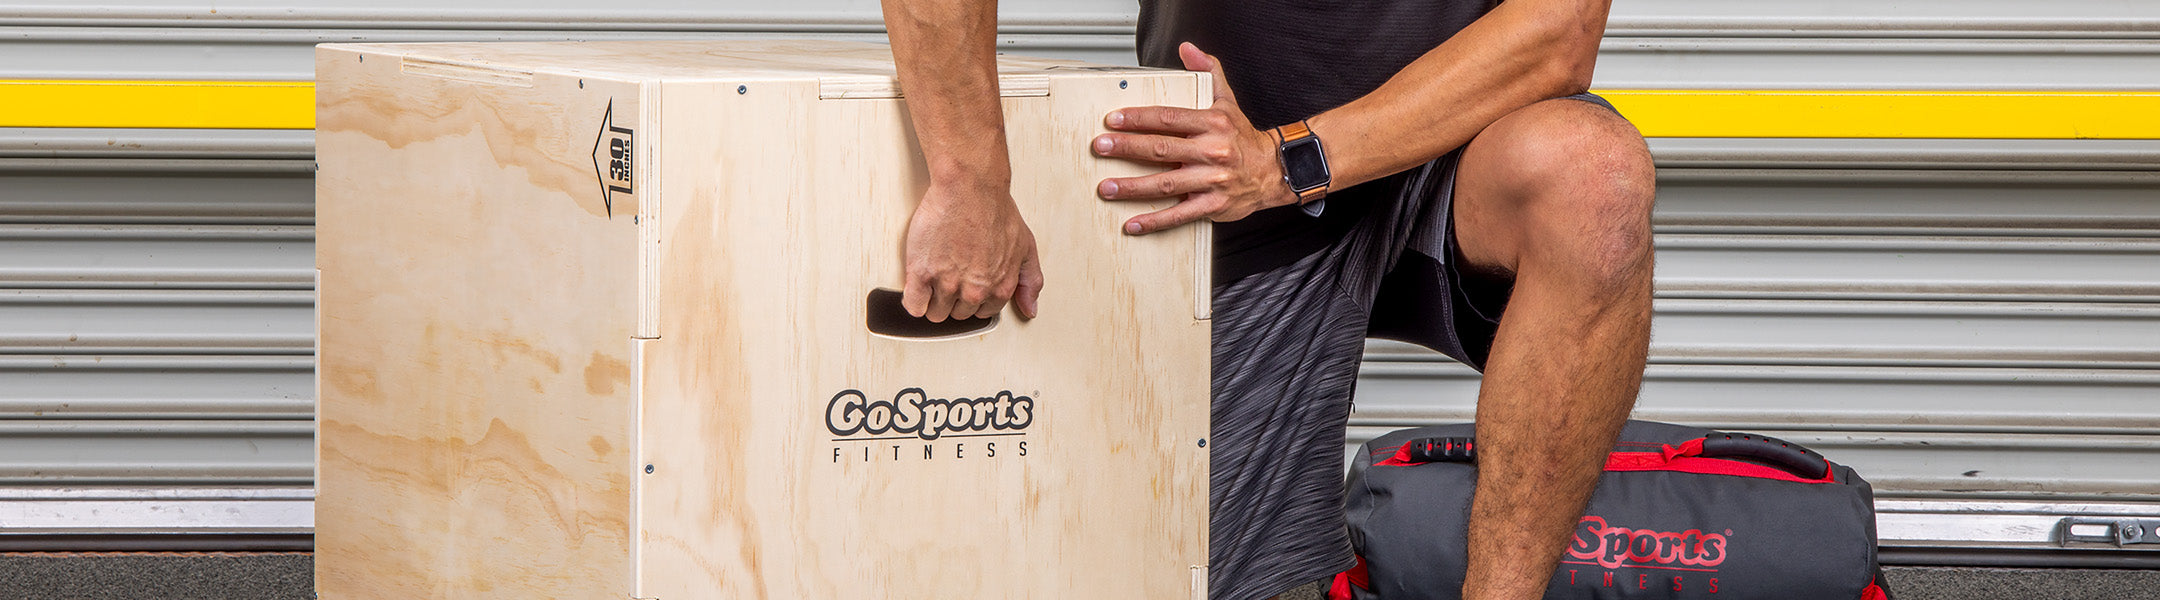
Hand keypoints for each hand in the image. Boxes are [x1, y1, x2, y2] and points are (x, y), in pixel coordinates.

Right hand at [902, 179, 1044, 321]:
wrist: (970, 188)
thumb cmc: (996, 210)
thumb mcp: (1026, 247)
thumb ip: (1030, 281)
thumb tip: (1030, 309)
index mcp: (999, 287)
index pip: (983, 312)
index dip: (974, 299)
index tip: (968, 287)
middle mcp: (974, 291)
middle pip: (958, 314)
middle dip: (955, 300)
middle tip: (951, 278)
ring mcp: (947, 284)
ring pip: (936, 313)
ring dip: (934, 301)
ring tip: (935, 280)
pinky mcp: (922, 274)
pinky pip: (914, 306)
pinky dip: (914, 301)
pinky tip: (918, 289)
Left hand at [1094, 42, 1299, 234]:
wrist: (1271, 171)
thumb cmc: (1242, 137)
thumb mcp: (1227, 100)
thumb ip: (1208, 72)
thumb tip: (1188, 49)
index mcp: (1212, 124)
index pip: (1169, 118)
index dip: (1139, 119)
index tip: (1113, 120)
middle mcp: (1212, 152)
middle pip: (1161, 149)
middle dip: (1127, 148)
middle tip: (1101, 147)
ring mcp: (1212, 181)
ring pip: (1165, 184)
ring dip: (1132, 187)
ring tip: (1107, 187)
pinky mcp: (1212, 206)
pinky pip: (1179, 215)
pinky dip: (1154, 221)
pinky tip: (1132, 223)